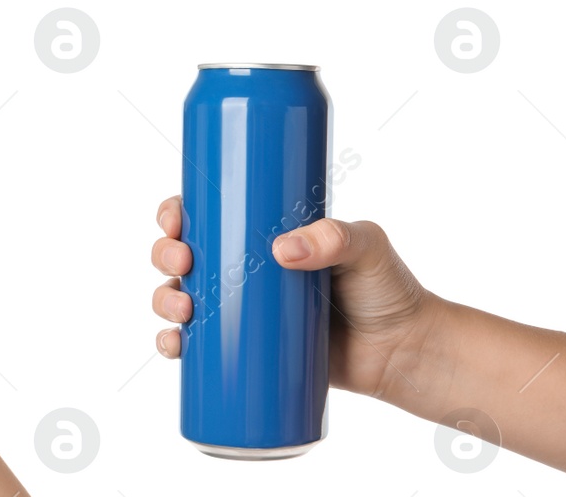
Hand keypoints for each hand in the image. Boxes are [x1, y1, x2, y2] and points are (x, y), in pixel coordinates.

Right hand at [147, 195, 444, 395]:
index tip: (175, 220)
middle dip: (165, 255)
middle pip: (182, 255)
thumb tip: (281, 250)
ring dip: (163, 300)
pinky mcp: (245, 351)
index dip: (176, 213)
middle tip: (183, 264)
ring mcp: (242, 311)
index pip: (206, 214)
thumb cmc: (387, 290)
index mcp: (263, 235)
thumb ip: (334, 237)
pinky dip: (173, 344)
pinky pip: (195, 346)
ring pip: (179, 298)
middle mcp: (243, 270)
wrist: (402, 352)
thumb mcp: (367, 248)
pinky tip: (173, 346)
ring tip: (183, 309)